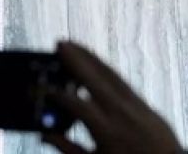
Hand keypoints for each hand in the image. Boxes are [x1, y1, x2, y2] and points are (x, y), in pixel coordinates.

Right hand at [41, 42, 182, 153]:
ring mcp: (135, 106)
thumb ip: (68, 149)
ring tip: (73, 45)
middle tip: (59, 43)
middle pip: (95, 80)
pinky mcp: (144, 104)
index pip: (78, 105)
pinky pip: (122, 81)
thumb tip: (45, 135)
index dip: (58, 95)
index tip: (43, 87)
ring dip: (91, 57)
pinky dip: (106, 69)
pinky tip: (94, 63)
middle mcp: (121, 113)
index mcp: (107, 131)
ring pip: (110, 74)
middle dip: (77, 60)